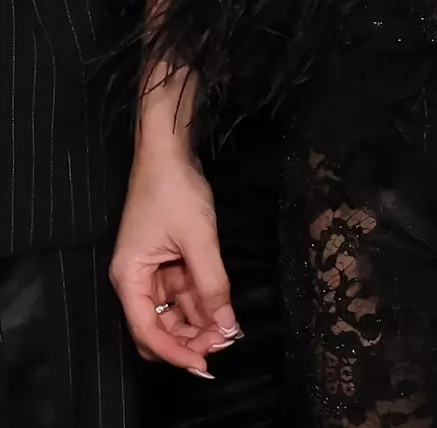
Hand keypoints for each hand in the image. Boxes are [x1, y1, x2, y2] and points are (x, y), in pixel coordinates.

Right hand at [111, 142, 240, 377]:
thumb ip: (212, 283)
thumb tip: (227, 325)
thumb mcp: (198, 237)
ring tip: (230, 330)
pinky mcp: (166, 259)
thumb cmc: (175, 189)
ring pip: (173, 311)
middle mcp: (135, 280)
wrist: (169, 149)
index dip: (176, 352)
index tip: (205, 365)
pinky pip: (182, 292)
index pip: (147, 331)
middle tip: (225, 343)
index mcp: (129, 278)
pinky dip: (201, 302)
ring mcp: (151, 270)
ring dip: (198, 323)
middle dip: (189, 339)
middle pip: (158, 327)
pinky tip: (223, 310)